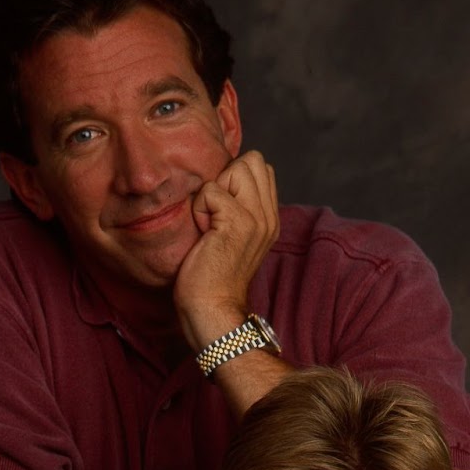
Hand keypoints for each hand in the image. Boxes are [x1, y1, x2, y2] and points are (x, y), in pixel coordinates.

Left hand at [174, 150, 279, 348]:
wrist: (211, 310)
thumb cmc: (210, 278)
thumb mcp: (231, 238)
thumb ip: (236, 208)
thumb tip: (219, 180)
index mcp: (269, 218)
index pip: (260, 167)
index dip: (233, 179)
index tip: (220, 213)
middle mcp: (269, 216)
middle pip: (252, 160)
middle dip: (226, 178)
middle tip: (215, 215)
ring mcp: (257, 218)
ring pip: (236, 167)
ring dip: (213, 192)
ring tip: (209, 224)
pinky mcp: (238, 222)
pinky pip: (211, 190)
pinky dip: (199, 209)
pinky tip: (203, 234)